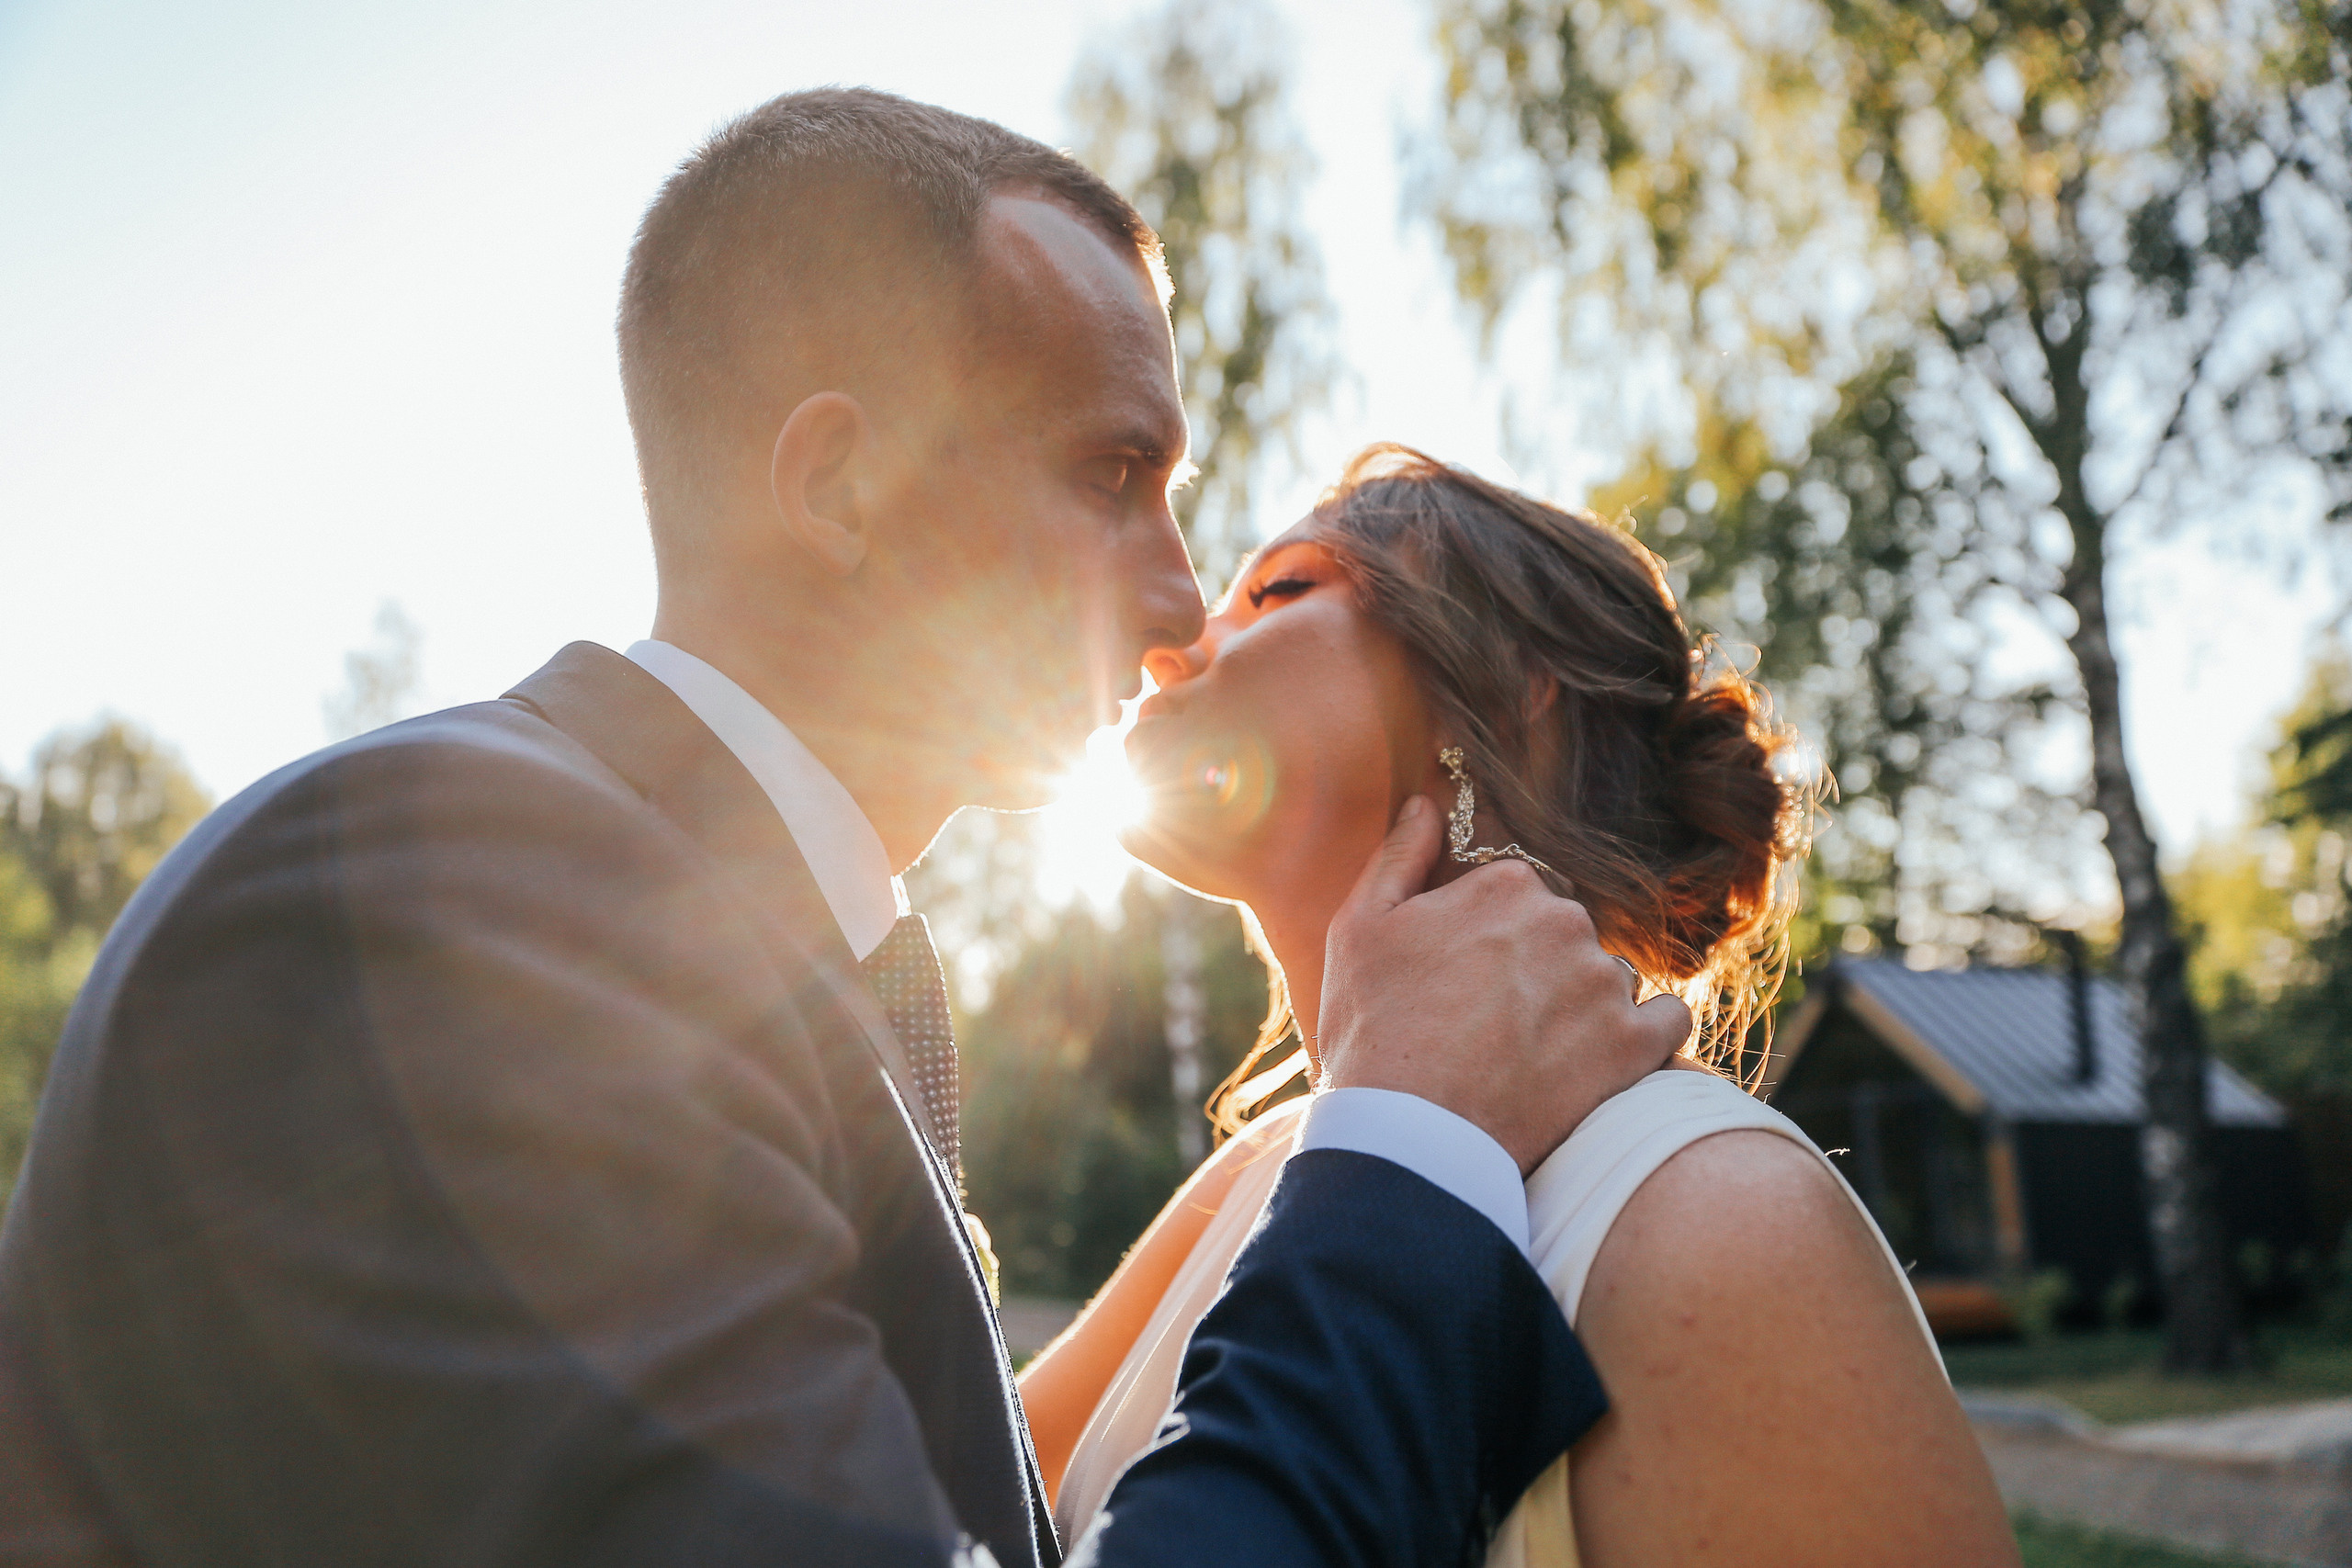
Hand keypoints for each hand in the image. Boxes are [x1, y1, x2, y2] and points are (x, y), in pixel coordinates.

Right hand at [1316, 796, 1693, 1174]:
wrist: (1410, 1136)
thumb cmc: (1373, 1031)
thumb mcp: (1359, 929)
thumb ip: (1400, 856)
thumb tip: (1428, 804)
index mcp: (1506, 886)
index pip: (1520, 896)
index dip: (1491, 939)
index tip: (1465, 981)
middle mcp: (1567, 921)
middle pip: (1567, 935)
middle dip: (1540, 970)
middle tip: (1494, 1025)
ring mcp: (1604, 984)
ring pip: (1610, 979)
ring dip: (1586, 1007)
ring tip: (1536, 1056)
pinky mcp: (1633, 1046)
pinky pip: (1667, 1022)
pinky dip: (1644, 1036)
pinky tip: (1605, 1059)